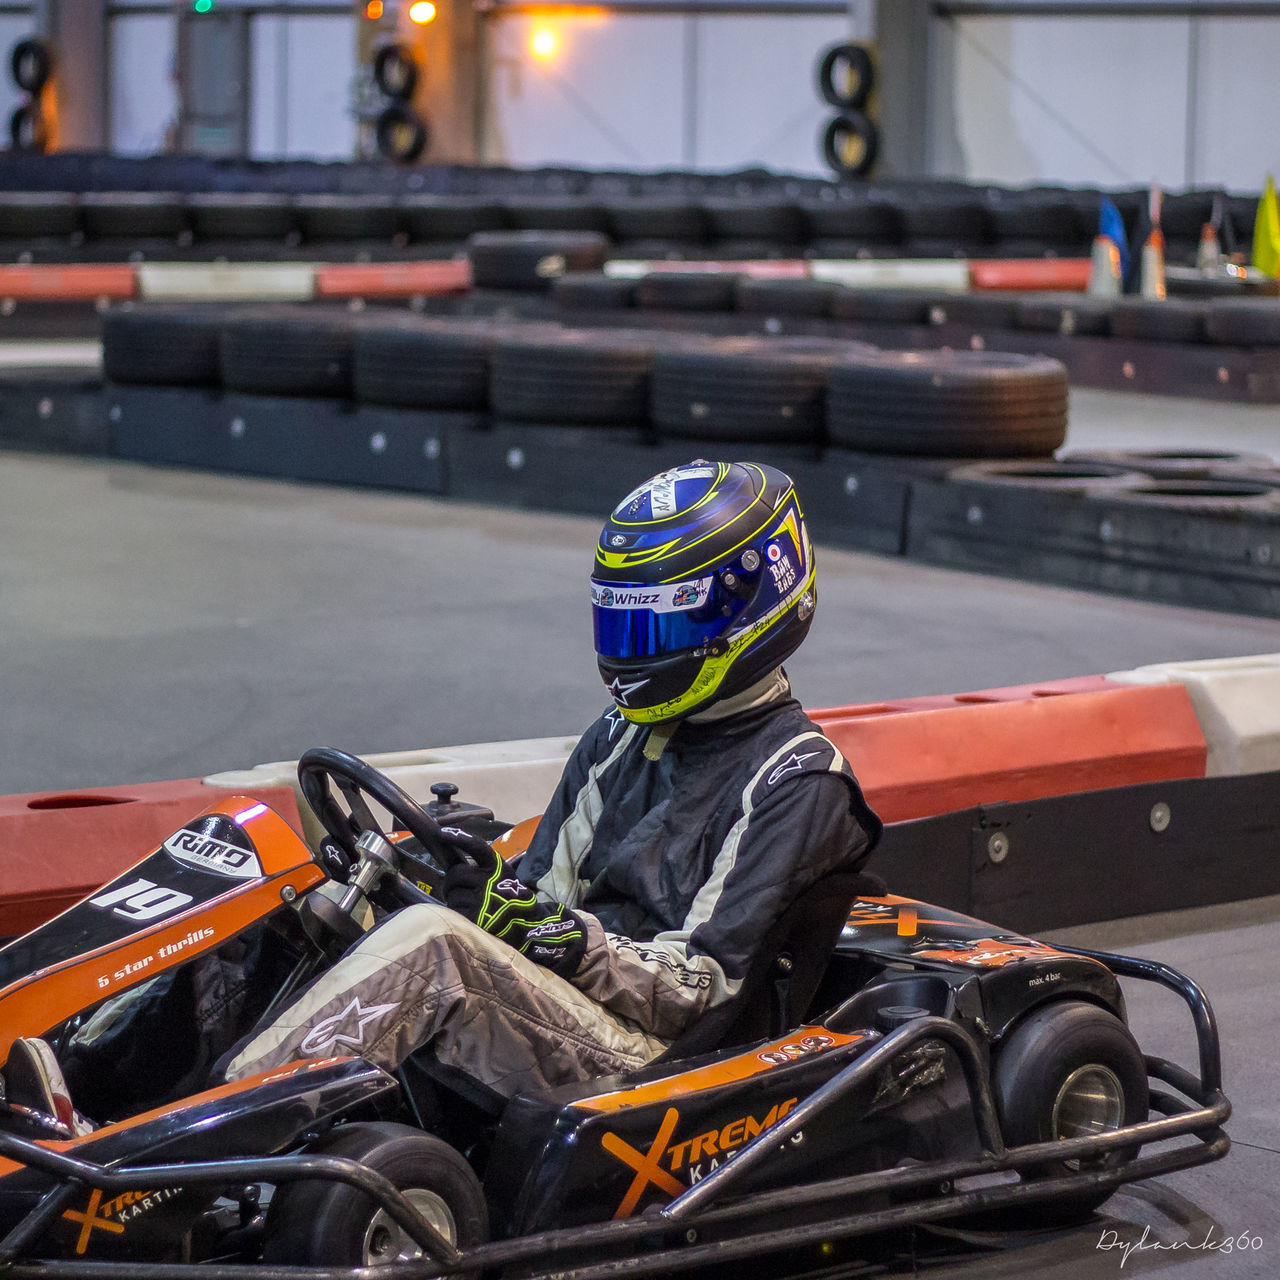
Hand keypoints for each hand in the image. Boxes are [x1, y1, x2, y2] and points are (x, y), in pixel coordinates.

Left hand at [442, 841, 584, 976]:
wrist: (529, 927)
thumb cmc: (512, 900)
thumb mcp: (505, 877)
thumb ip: (483, 870)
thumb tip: (452, 867)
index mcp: (497, 867)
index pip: (475, 846)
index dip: (458, 837)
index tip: (442, 832)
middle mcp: (489, 881)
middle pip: (455, 873)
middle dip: (451, 882)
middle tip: (455, 888)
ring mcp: (481, 899)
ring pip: (451, 894)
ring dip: (455, 899)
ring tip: (469, 905)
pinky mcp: (474, 918)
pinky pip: (453, 910)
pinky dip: (456, 913)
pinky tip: (469, 915)